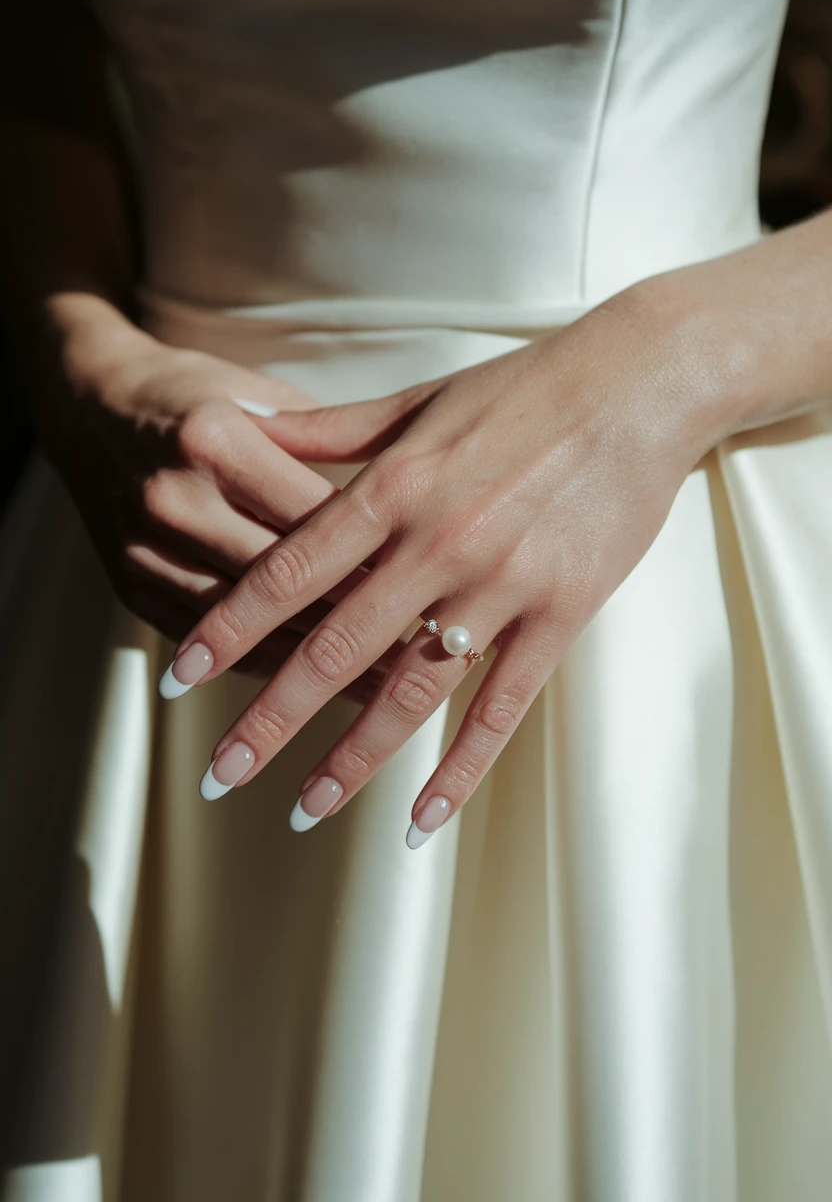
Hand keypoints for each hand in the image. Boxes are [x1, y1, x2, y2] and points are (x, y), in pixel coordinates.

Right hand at [34, 295, 397, 691]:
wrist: (91, 408)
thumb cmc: (197, 396)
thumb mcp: (258, 395)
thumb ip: (323, 444)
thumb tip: (402, 501)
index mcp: (217, 439)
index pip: (313, 516)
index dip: (377, 556)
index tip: (436, 587)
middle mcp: (176, 497)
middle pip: (283, 580)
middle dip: (359, 620)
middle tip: (428, 653)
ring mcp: (146, 549)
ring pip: (246, 627)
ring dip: (318, 667)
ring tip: (387, 694)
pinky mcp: (132, 587)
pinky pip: (212, 645)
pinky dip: (266, 670)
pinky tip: (317, 695)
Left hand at [158, 283, 728, 822]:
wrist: (642, 383)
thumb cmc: (524, 385)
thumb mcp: (416, 399)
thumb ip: (326, 428)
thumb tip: (244, 424)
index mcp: (394, 485)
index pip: (289, 571)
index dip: (228, 628)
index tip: (180, 680)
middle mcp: (438, 542)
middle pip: (336, 646)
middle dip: (270, 718)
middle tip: (221, 774)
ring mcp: (503, 585)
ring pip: (413, 691)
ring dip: (354, 759)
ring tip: (305, 811)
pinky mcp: (562, 614)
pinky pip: (504, 707)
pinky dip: (463, 769)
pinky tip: (423, 818)